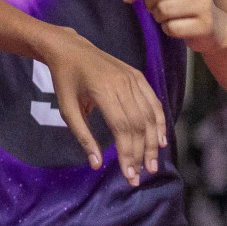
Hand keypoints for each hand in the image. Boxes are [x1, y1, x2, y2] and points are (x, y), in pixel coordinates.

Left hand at [35, 26, 166, 185]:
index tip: (129, 175)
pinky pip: (153, 102)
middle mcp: (122, 83)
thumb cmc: (65, 80)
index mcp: (103, 90)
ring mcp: (133, 78)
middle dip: (141, 153)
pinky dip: (159, 122)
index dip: (128, 153)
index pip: (122, 128)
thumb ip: (83, 136)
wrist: (69, 48)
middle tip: (140, 176)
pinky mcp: (138, 76)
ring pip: (149, 116)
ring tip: (152, 165)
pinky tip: (161, 141)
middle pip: (139, 125)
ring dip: (153, 143)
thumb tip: (96, 165)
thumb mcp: (67, 109)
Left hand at [121, 0, 226, 53]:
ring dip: (158, 16)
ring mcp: (205, 4)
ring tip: (165, 16)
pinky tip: (175, 26)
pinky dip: (167, 29)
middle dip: (148, 3)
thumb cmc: (184, 0)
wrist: (214, 26)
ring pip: (163, 9)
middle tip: (154, 7)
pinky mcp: (205, 25)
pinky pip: (172, 27)